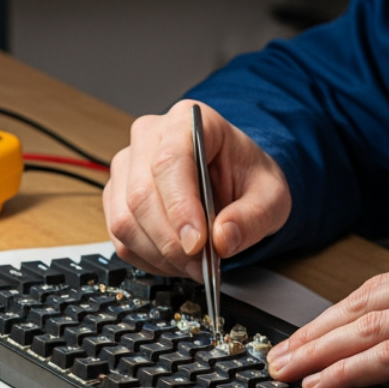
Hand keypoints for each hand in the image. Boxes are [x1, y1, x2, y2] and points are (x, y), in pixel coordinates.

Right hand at [104, 100, 291, 277]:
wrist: (233, 180)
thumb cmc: (247, 177)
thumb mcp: (271, 195)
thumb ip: (253, 217)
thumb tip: (222, 240)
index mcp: (188, 122)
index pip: (170, 161)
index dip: (179, 206)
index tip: (198, 243)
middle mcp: (149, 138)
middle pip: (141, 195)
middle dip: (171, 241)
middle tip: (203, 265)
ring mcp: (127, 167)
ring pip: (125, 220)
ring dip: (160, 254)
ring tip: (195, 265)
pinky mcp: (116, 197)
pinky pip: (120, 237)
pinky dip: (149, 259)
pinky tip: (176, 261)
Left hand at [265, 240, 388, 387]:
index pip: (381, 287)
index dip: (335, 315)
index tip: (305, 337)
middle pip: (366, 302)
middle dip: (315, 332)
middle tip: (279, 356)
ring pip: (369, 326)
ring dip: (319, 351)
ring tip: (287, 371)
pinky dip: (348, 371)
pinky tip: (321, 383)